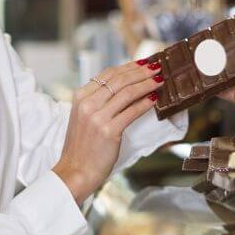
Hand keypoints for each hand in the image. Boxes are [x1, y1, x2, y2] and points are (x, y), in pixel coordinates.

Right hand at [52, 59, 164, 203]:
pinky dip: (145, 103)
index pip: (108, 73)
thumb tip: (125, 86)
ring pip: (127, 93)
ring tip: (160, 80)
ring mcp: (97, 117)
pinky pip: (131, 112)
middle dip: (141, 72)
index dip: (128, 66)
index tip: (143, 63)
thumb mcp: (84, 117)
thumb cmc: (82, 146)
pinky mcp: (108, 131)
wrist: (75, 171)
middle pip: (119, 80)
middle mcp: (87, 104)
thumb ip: (98, 100)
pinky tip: (154, 99)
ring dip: (146, 84)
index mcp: (80, 97)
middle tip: (156, 67)